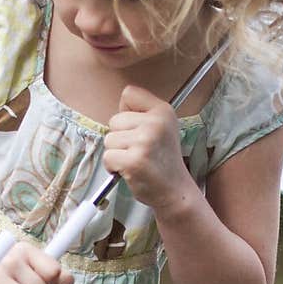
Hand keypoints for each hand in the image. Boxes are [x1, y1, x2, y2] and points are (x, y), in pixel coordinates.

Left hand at [104, 84, 189, 212]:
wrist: (174, 190)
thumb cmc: (163, 161)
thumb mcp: (162, 127)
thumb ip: (141, 113)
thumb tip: (119, 109)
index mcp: (163, 110)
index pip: (129, 93)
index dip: (126, 112)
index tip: (138, 128)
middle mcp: (155, 123)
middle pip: (114, 120)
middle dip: (120, 137)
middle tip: (138, 150)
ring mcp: (144, 141)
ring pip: (109, 139)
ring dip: (117, 153)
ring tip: (135, 160)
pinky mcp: (134, 161)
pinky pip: (108, 157)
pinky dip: (113, 167)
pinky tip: (129, 170)